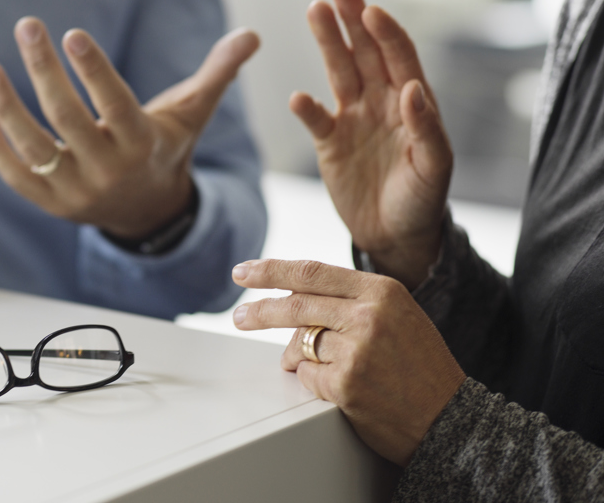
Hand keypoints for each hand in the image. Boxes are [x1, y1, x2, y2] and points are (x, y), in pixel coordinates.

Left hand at [0, 17, 258, 238]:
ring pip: (34, 148)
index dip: (94, 71)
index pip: (115, 105)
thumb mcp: (191, 114)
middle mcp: (108, 170)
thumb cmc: (165, 148)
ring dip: (6, 108)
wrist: (148, 212)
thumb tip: (251, 34)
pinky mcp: (51, 204)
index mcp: (142, 145)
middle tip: (27, 25)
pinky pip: (17, 177)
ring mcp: (76, 191)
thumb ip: (217, 73)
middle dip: (44, 70)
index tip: (71, 33)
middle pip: (68, 118)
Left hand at [231, 259, 465, 465]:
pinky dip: (313, 382)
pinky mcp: (346, 384)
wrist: (450, 419)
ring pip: (299, 345)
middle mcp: (369, 315)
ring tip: (317, 369)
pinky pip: (307, 376)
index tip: (244, 271)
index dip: (271, 271)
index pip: (312, 272)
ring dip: (296, 358)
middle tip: (239, 316)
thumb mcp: (397, 316)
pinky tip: (340, 389)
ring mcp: (357, 350)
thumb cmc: (421, 368)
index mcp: (382, 291)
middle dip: (259, 311)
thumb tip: (293, 294)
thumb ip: (351, 300)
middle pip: (295, 305)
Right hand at [293, 0, 451, 288]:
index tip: (372, 11)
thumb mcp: (434, 168)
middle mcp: (381, 103)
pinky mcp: (329, 143)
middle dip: (353, 18)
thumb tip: (411, 88)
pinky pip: (315, 119)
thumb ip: (426, 128)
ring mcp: (353, 120)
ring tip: (315, 10)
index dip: (386, 33)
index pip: (399, 57)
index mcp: (411, 103)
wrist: (395, 237)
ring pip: (339, 72)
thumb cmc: (423, 201)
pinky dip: (305, 108)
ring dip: (328, 43)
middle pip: (366, 52)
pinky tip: (298, 97)